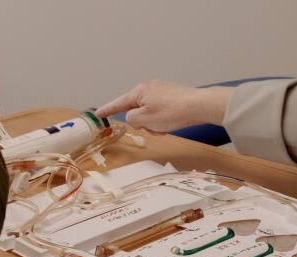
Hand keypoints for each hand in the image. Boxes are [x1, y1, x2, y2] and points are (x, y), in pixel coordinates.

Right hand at [95, 80, 231, 132]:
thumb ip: (131, 119)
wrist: (199, 106)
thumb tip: (133, 118)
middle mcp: (149, 88)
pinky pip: (161, 111)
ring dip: (154, 124)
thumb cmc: (172, 112)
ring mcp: (162, 91)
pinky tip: (173, 123)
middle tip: (152, 128)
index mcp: (139, 92)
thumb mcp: (144, 120)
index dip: (107, 110)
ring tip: (165, 126)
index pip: (118, 103)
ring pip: (150, 113)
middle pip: (136, 110)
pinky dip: (163, 120)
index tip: (98, 114)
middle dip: (142, 123)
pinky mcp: (173, 95)